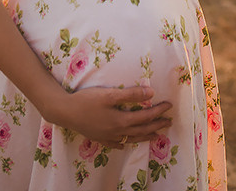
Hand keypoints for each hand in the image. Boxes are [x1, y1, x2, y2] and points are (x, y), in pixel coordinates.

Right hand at [55, 84, 171, 148]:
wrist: (65, 112)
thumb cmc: (87, 100)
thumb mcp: (110, 94)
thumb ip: (131, 94)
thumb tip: (151, 93)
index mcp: (122, 120)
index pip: (146, 116)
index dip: (159, 111)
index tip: (169, 106)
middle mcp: (117, 131)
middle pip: (142, 129)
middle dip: (157, 125)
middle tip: (169, 121)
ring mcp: (108, 137)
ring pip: (131, 138)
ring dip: (145, 136)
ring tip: (155, 136)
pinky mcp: (99, 137)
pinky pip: (116, 143)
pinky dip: (124, 143)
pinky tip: (125, 143)